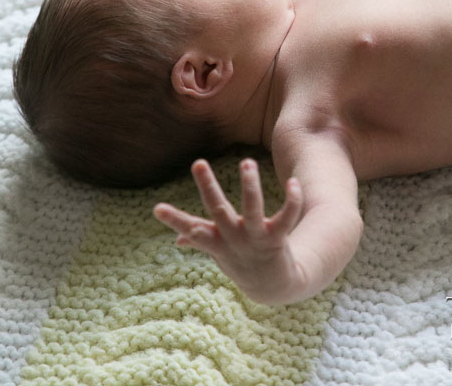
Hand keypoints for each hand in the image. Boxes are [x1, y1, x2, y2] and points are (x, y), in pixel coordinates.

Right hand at [154, 158, 305, 304]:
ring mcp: (256, 240)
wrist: (272, 288)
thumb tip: (178, 240)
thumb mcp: (218, 252)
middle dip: (208, 186)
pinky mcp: (278, 239)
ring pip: (253, 209)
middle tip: (198, 162)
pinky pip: (286, 217)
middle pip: (219, 210)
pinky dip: (292, 200)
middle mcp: (234, 239)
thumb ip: (199, 241)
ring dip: (250, 186)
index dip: (174, 220)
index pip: (191, 229)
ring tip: (247, 162)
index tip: (157, 208)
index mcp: (217, 241)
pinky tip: (293, 183)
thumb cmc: (241, 263)